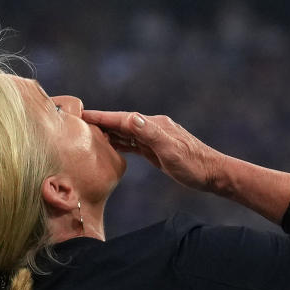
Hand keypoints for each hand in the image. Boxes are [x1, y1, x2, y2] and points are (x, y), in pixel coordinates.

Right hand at [82, 110, 224, 191]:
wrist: (212, 174)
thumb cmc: (193, 164)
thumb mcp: (170, 150)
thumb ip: (150, 133)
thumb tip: (130, 118)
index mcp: (153, 125)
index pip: (122, 119)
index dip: (101, 117)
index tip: (81, 114)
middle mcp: (152, 127)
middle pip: (121, 123)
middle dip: (99, 122)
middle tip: (77, 123)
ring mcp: (154, 138)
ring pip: (125, 133)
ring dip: (107, 132)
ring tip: (87, 133)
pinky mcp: (155, 149)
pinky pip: (132, 143)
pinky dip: (119, 143)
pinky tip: (110, 145)